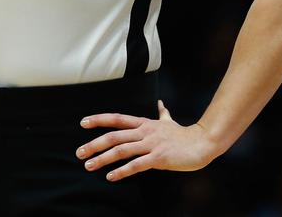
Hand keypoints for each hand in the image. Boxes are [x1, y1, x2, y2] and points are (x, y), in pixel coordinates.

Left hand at [75, 100, 219, 180]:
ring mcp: (151, 144)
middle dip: (94, 144)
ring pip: (122, 150)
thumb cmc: (184, 135)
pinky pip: (136, 165)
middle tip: (79, 153)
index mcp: (144, 123)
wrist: (202, 143)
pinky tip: (111, 177)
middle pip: (114, 136)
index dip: (99, 120)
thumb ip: (162, 114)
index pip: (117, 119)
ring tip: (89, 166)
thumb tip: (161, 104)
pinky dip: (122, 171)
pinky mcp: (159, 158)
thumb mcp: (169, 122)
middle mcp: (145, 132)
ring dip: (103, 159)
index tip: (83, 123)